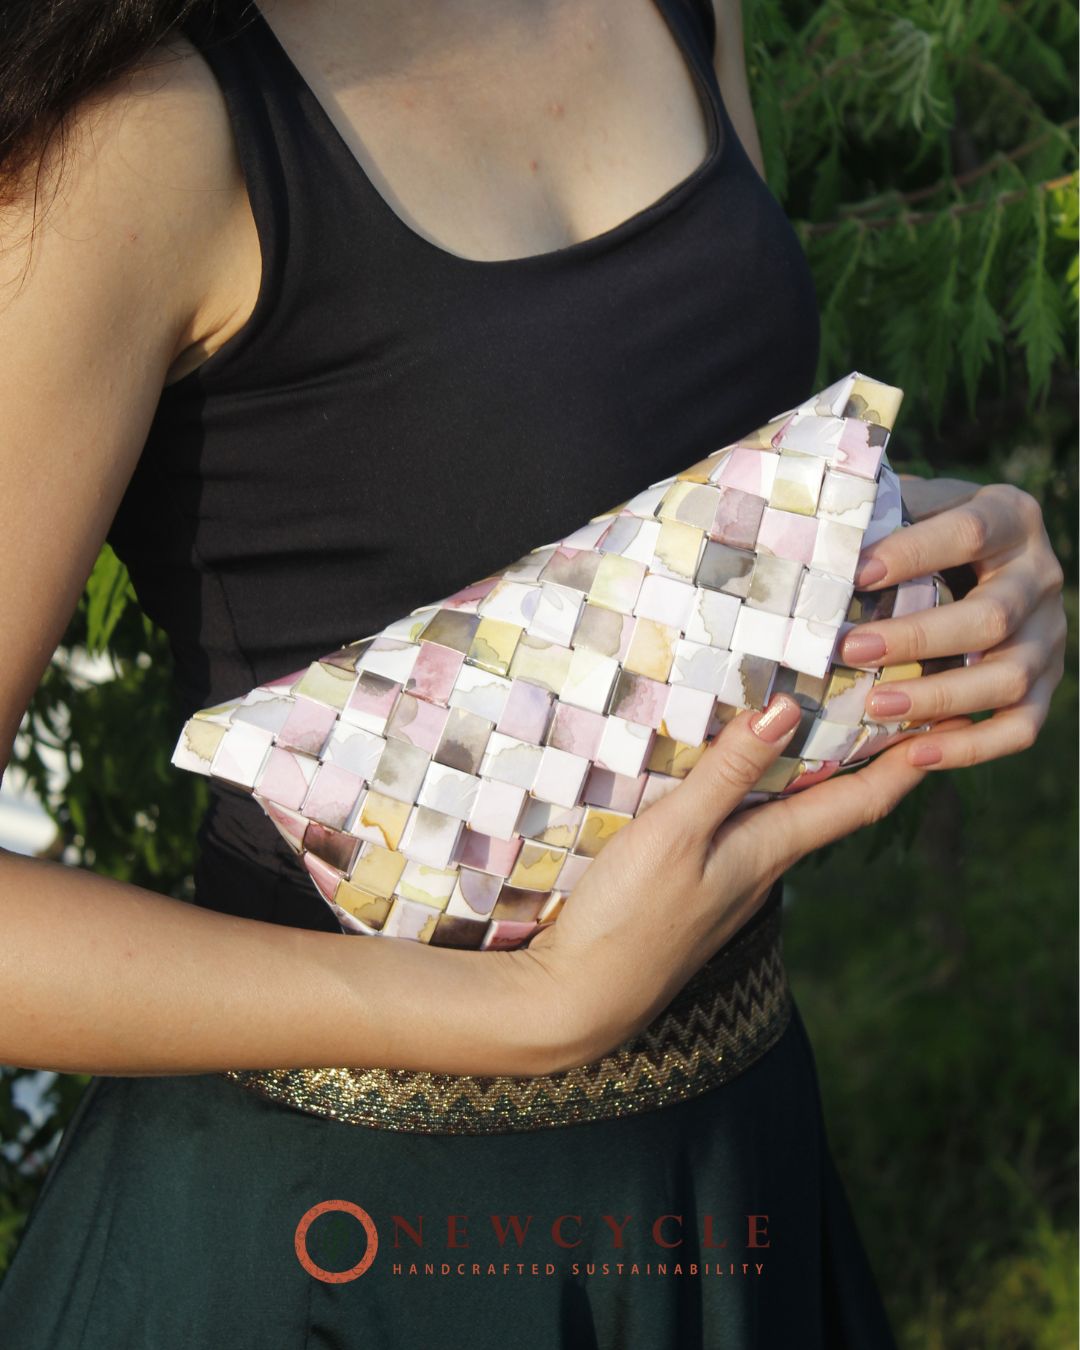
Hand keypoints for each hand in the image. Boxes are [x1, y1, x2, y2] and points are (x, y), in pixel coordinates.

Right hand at [518, 694, 961, 1069]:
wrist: (581, 1000)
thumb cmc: (629, 917)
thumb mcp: (676, 833)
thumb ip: (728, 774)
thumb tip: (788, 709)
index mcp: (769, 852)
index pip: (855, 802)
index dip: (902, 765)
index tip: (943, 725)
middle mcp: (763, 870)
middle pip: (830, 808)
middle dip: (865, 762)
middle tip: (887, 711)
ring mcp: (730, 885)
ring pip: (789, 821)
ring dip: (814, 778)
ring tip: (824, 732)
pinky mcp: (697, 892)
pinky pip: (749, 834)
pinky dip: (764, 798)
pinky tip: (742, 785)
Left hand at [838, 480, 1065, 769]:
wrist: (983, 558)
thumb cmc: (927, 530)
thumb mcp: (915, 503)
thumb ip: (880, 509)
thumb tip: (816, 527)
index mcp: (1011, 518)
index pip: (969, 533)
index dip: (913, 554)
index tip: (855, 574)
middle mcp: (1040, 576)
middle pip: (991, 616)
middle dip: (917, 638)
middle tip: (851, 650)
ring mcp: (1049, 635)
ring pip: (1010, 677)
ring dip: (939, 697)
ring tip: (875, 707)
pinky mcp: (1047, 684)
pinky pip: (1021, 726)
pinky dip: (972, 747)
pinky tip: (915, 754)